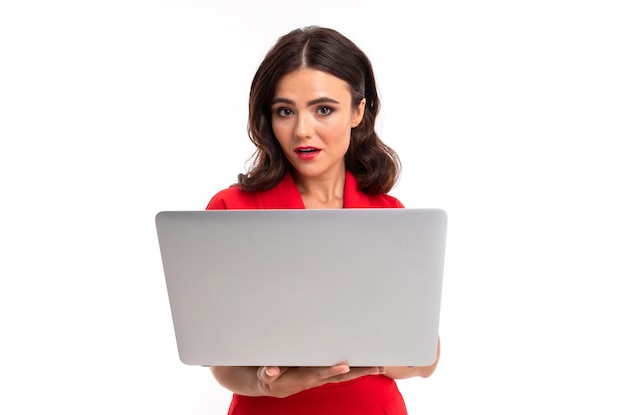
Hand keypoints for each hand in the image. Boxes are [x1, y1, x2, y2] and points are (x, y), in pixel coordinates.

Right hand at [256, 365, 384, 397]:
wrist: (272, 384)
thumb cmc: (270, 376)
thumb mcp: (265, 375)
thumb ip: (267, 373)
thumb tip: (270, 371)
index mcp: (303, 378)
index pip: (320, 373)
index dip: (331, 370)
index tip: (344, 366)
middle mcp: (316, 378)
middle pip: (340, 375)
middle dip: (358, 372)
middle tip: (376, 367)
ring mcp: (321, 376)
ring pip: (344, 374)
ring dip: (362, 370)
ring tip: (380, 366)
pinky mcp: (322, 373)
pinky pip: (342, 371)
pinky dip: (355, 369)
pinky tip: (367, 365)